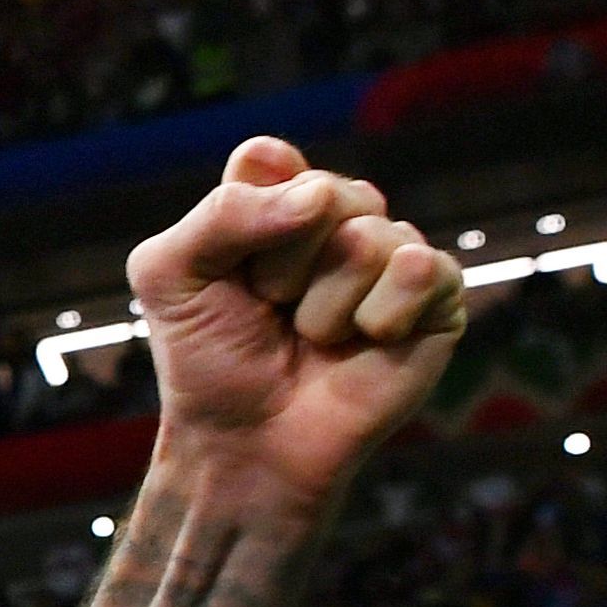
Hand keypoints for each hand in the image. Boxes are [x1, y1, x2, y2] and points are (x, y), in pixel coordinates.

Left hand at [126, 135, 466, 514]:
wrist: (246, 445)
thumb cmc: (207, 359)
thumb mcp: (169, 275)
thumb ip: (221, 214)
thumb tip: (317, 197)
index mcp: (276, 199)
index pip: (268, 161)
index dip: (243, 218)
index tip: (229, 270)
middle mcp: (338, 216)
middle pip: (322, 195)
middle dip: (280, 268)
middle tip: (270, 311)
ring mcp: (389, 254)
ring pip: (367, 237)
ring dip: (323, 305)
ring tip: (312, 337)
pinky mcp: (437, 296)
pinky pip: (419, 268)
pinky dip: (379, 315)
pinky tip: (366, 342)